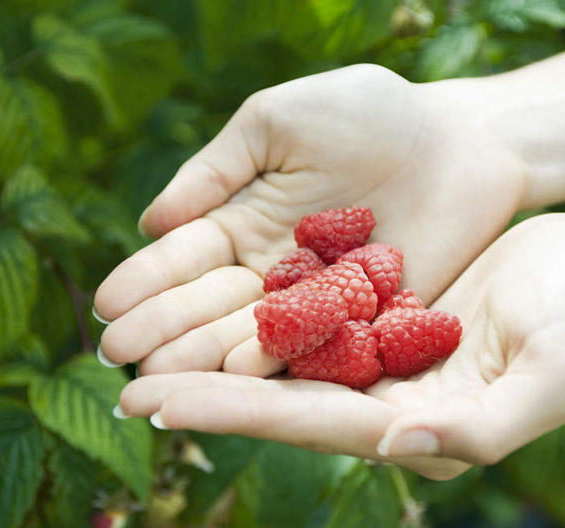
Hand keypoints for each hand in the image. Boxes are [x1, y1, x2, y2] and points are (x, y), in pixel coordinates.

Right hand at [94, 64, 525, 373]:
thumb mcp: (277, 123)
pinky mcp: (365, 321)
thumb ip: (217, 170)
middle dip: (161, 329)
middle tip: (116, 357)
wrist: (459, 139)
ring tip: (160, 377)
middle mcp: (271, 269)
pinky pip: (317, 342)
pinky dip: (278, 357)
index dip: (145, 280)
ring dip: (204, 356)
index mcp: (243, 219)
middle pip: (207, 305)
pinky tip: (239, 372)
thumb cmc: (367, 113)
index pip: (184, 258)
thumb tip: (151, 223)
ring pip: (251, 332)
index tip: (106, 305)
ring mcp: (316, 299)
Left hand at [116, 214, 564, 478]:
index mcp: (412, 424)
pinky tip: (210, 304)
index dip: (231, 412)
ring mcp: (375, 358)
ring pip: (279, 358)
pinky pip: (303, 317)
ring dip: (215, 353)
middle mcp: (382, 398)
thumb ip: (480, 429)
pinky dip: (253, 314)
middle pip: (276, 396)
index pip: (304, 422)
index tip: (159, 404)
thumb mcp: (549, 380)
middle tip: (125, 387)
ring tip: (149, 349)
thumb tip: (395, 445)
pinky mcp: (376, 318)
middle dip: (200, 391)